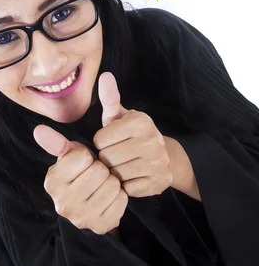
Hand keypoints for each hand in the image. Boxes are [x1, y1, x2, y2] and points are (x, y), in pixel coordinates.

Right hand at [33, 125, 128, 234]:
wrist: (87, 206)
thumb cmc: (77, 174)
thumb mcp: (67, 157)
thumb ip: (55, 142)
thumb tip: (39, 129)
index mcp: (52, 183)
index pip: (83, 156)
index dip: (87, 157)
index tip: (83, 165)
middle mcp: (63, 204)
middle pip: (100, 171)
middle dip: (101, 169)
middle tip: (94, 177)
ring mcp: (82, 218)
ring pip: (112, 185)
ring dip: (111, 182)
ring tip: (101, 186)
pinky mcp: (101, 226)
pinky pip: (122, 199)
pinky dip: (119, 196)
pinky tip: (108, 198)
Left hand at [93, 72, 172, 197]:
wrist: (165, 156)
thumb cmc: (132, 134)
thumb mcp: (120, 115)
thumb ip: (110, 98)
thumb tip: (105, 75)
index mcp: (140, 122)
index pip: (100, 140)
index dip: (101, 142)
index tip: (110, 141)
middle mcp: (152, 141)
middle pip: (107, 158)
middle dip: (107, 158)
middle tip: (116, 154)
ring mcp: (157, 163)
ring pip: (117, 174)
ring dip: (115, 172)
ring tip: (123, 164)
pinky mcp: (159, 183)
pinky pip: (128, 189)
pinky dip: (126, 185)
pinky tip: (132, 176)